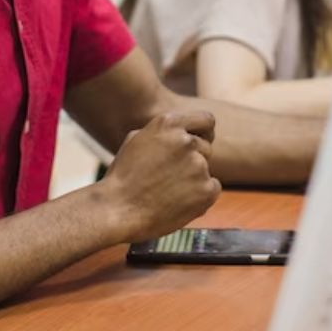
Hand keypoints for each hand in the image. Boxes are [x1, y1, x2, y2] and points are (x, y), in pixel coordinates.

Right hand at [99, 112, 221, 241]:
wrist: (118, 211)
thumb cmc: (123, 178)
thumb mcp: (136, 141)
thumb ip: (163, 133)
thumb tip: (184, 132)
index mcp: (168, 124)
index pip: (206, 120)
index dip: (203, 132)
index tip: (198, 143)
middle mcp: (186, 140)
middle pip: (205, 147)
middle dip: (193, 160)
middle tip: (170, 177)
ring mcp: (198, 165)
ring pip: (205, 170)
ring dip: (194, 179)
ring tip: (167, 192)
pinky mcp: (206, 189)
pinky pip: (212, 189)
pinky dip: (201, 196)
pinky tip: (179, 203)